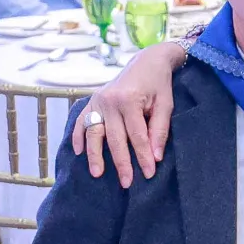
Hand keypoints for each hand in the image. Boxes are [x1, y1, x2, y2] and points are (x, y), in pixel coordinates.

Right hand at [71, 42, 185, 186]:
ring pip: (94, 133)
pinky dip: (78, 137)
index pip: (137, 136)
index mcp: (130, 100)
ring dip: (94, 155)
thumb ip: (160, 130)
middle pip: (114, 138)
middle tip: (126, 183)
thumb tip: (155, 157)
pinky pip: (81, 121)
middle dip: (121, 163)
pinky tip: (78, 152)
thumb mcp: (166, 104)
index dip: (143, 156)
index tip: (149, 173)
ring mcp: (98, 101)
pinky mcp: (92, 101)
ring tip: (97, 173)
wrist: (146, 61)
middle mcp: (110, 101)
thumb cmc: (158, 84)